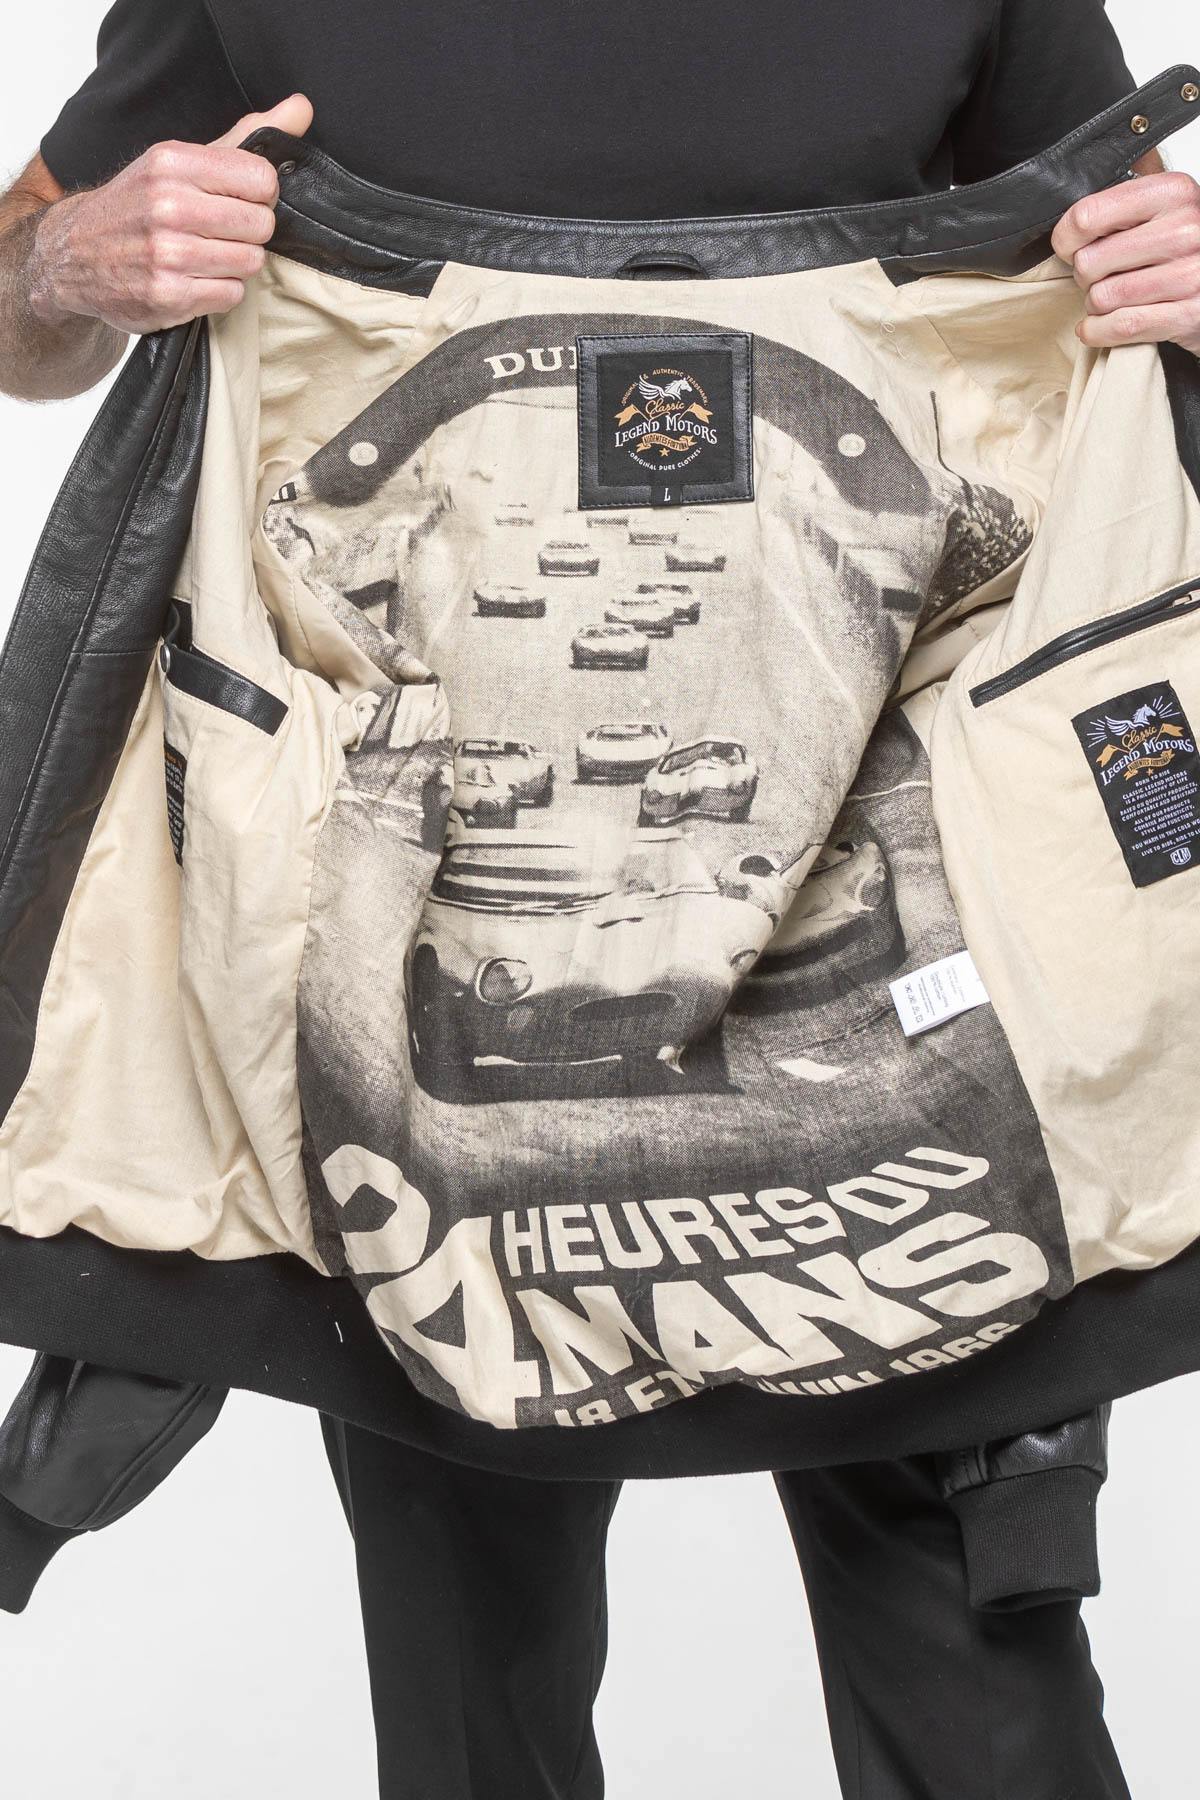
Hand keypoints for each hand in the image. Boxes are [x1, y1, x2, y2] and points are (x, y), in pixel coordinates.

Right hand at [27, 94, 313, 335]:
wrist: (74, 254)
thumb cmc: (138, 205)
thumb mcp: (180, 160)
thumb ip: (244, 137)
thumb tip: (302, 109)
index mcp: (173, 162)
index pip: (262, 179)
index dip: (261, 195)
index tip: (241, 200)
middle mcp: (168, 205)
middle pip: (262, 224)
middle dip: (250, 232)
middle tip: (221, 232)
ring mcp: (168, 253)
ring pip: (251, 261)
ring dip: (236, 263)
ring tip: (206, 255)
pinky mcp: (169, 295)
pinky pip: (232, 294)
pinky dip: (220, 291)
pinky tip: (194, 278)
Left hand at [1052, 168, 1199, 354]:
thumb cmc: (1182, 246)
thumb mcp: (1160, 210)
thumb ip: (1116, 212)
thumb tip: (1066, 237)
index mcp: (1173, 193)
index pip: (1088, 216)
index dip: (1067, 238)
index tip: (1070, 247)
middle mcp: (1186, 230)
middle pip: (1090, 261)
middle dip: (1084, 276)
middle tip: (1099, 277)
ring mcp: (1191, 275)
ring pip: (1102, 298)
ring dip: (1095, 305)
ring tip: (1109, 299)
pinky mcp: (1188, 315)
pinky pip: (1121, 326)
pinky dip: (1098, 331)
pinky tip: (1097, 326)